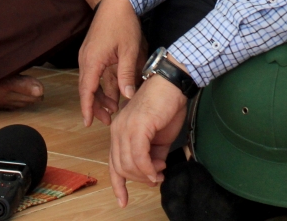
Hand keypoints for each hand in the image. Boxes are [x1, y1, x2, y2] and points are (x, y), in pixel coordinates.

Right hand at [78, 0, 143, 126]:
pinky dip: (102, 84)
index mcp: (92, 61)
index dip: (88, 108)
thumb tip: (127, 97)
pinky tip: (113, 92)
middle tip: (107, 120)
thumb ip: (126, 75)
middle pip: (87, 89)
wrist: (117, 1)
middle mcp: (86, 60)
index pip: (87, 91)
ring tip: (113, 109)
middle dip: (95, 106)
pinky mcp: (93, 52)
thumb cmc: (123, 23)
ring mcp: (88, 55)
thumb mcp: (129, 51)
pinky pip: (94, 73)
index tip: (88, 123)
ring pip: (91, 82)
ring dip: (100, 96)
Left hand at [108, 71, 187, 207]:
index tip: (122, 201)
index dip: (118, 184)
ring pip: (128, 164)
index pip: (113, 163)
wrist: (173, 85)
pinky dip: (148, 169)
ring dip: (146, 174)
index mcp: (119, 131)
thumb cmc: (167, 106)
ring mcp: (125, 128)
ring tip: (160, 171)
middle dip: (138, 179)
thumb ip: (153, 155)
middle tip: (156, 178)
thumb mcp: (159, 137)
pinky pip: (138, 157)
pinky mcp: (136, 127)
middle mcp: (117, 130)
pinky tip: (158, 169)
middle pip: (120, 167)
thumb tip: (153, 172)